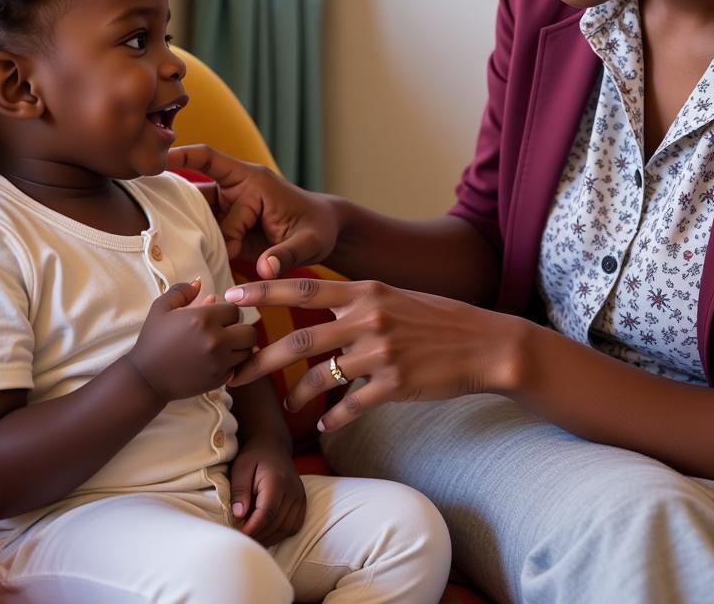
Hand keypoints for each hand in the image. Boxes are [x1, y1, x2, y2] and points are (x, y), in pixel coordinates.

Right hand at [126, 279, 257, 401]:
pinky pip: (239, 368)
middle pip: (249, 331)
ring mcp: (219, 362)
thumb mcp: (161, 309)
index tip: (216, 318)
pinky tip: (218, 360)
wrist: (145, 379)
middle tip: (225, 332)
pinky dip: (233, 364)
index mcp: (203, 319)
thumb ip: (181, 291)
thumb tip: (199, 283)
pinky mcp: (219, 380)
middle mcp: (215, 340)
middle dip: (239, 329)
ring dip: (239, 347)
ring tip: (223, 346)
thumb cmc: (152, 341)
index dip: (227, 312)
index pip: (235, 310)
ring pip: (248, 351)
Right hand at [168, 145, 339, 278]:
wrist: (325, 234)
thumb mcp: (309, 242)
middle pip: (197, 196)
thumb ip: (287, 254)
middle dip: (178, 209)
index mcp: (253, 181)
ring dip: (185, 231)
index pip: (210, 160)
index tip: (157, 158)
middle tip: (158, 230)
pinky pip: (206, 234)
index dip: (183, 156)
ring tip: (163, 247)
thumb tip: (265, 269)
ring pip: (197, 217)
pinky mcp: (229, 229)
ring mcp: (230, 210)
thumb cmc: (319, 229)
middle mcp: (237, 191)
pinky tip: (182, 259)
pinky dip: (196, 245)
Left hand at [222, 278, 523, 431]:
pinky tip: (324, 426)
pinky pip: (351, 406)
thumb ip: (357, 303)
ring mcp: (380, 352)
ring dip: (295, 394)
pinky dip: (333, 418)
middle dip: (260, 357)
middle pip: (299, 338)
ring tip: (283, 404)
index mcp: (365, 292)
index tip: (231, 296)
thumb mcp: (394, 298)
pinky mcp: (394, 384)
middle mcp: (368, 318)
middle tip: (233, 371)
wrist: (482, 343)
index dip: (263, 291)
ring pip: (320, 377)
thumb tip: (320, 310)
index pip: (302, 288)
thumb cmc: (437, 319)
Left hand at [230, 436, 306, 546]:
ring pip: (287, 528)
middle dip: (259, 536)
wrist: (273, 446)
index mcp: (277, 480)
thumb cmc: (254, 457)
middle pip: (277, 523)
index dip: (253, 529)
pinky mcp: (302, 501)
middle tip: (242, 541)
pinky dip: (281, 534)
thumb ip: (239, 490)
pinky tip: (267, 534)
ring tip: (253, 539)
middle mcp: (293, 489)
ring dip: (270, 538)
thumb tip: (239, 515)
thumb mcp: (241, 468)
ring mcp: (300, 496)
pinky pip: (295, 526)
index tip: (239, 537)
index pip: (267, 512)